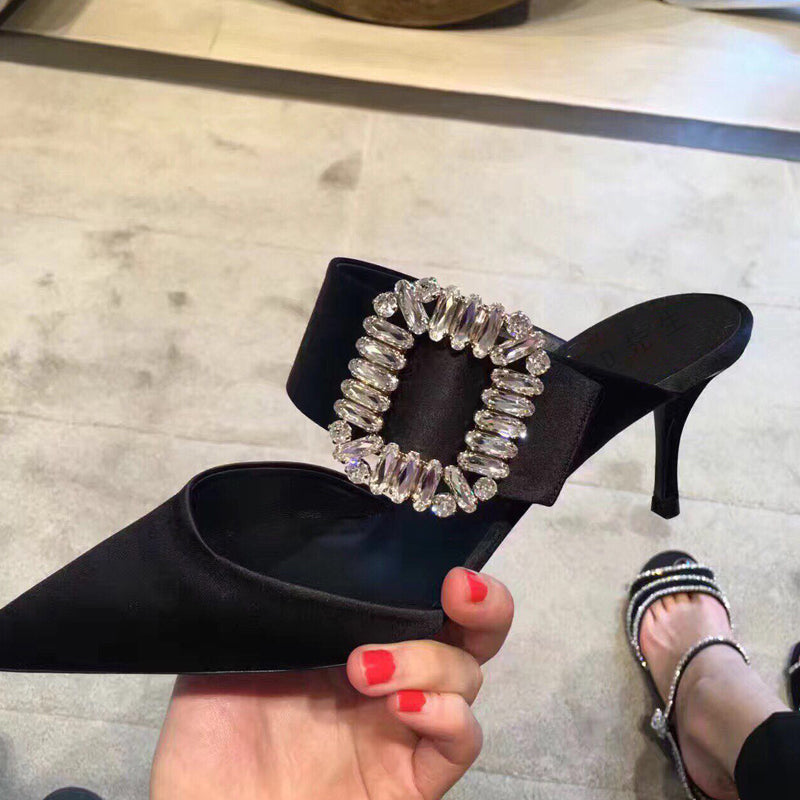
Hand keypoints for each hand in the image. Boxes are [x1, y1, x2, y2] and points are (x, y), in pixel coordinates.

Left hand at [150, 567, 513, 799]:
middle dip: (483, 605)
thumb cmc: (213, 728)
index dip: (448, 574)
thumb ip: (275, 598)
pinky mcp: (410, 780)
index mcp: (358, 635)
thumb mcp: (236, 644)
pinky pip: (459, 745)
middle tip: (456, 588)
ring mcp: (404, 727)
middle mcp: (393, 674)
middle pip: (469, 634)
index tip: (443, 562)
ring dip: (430, 663)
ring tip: (365, 669)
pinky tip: (403, 708)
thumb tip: (305, 539)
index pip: (425, 596)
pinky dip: (448, 717)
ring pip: (466, 679)